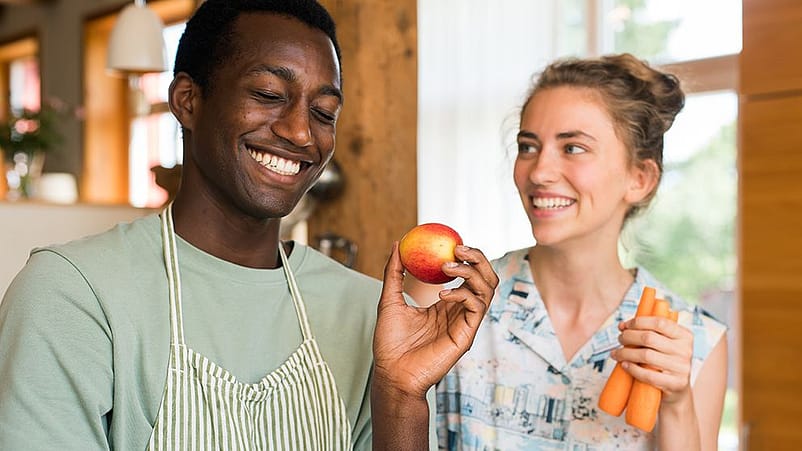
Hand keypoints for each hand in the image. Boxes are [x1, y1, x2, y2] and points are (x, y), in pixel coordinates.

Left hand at [372, 242, 497, 398]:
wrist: (391, 373)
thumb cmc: (390, 342)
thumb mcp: (389, 300)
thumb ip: (394, 273)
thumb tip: (397, 245)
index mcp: (447, 304)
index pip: (468, 274)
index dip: (467, 256)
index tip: (451, 242)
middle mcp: (460, 311)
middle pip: (486, 278)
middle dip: (478, 258)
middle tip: (458, 247)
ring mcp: (465, 323)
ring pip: (487, 289)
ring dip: (471, 271)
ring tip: (447, 267)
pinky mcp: (466, 335)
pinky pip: (476, 306)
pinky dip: (463, 293)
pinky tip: (443, 294)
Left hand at [612, 315, 694, 404]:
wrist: (677, 389)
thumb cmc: (666, 362)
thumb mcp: (665, 344)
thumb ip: (649, 332)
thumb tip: (622, 325)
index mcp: (684, 336)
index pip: (659, 322)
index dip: (638, 322)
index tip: (624, 326)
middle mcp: (685, 350)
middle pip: (649, 338)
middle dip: (628, 337)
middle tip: (619, 339)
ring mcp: (682, 368)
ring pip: (646, 356)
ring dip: (625, 353)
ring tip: (616, 353)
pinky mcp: (676, 384)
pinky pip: (648, 375)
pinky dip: (632, 369)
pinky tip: (624, 365)